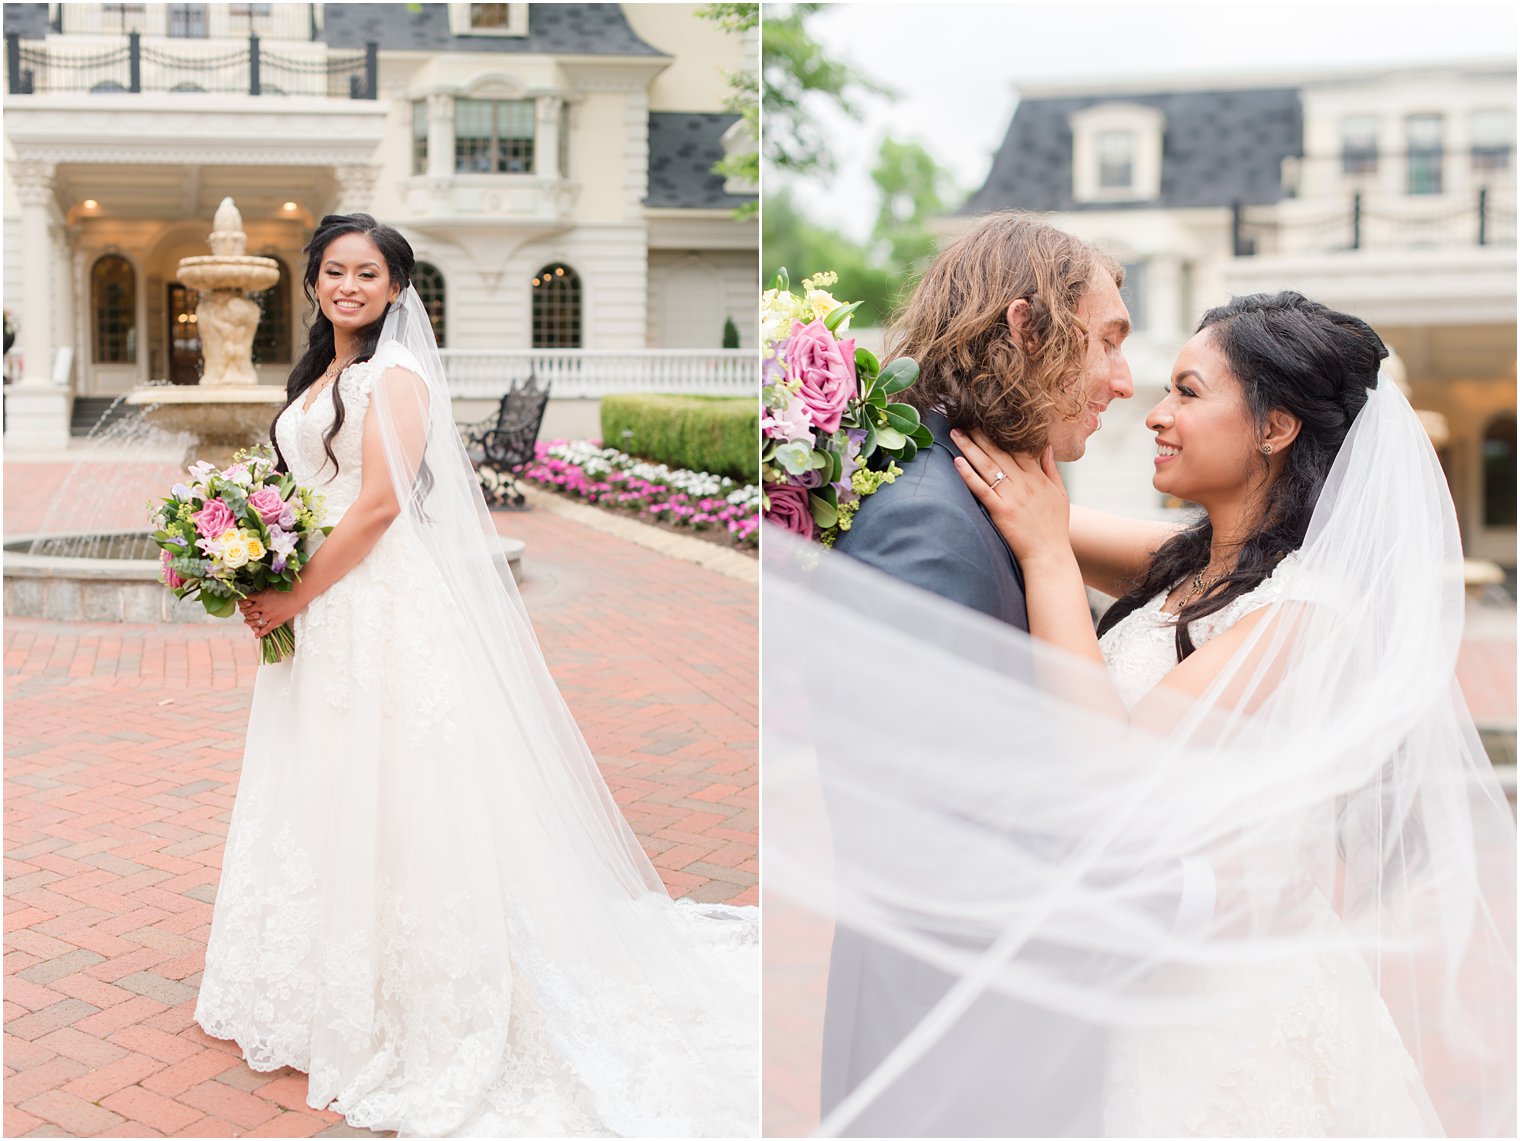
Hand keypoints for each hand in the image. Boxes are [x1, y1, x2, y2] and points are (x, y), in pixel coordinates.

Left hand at [238, 588, 303, 638]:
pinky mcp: (276, 620)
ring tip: (248, 622)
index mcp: (259, 596)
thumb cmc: (286, 588)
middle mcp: (261, 606)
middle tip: (245, 613)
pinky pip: (266, 629)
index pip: (244, 600)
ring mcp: (268, 614)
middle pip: (247, 611)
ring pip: (254, 621)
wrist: (298, 593)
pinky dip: (261, 633)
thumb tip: (257, 594)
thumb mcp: (270, 587)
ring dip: (250, 622)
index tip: (242, 603)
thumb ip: (262, 592)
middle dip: (245, 612)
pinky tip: (257, 635)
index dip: (242, 602)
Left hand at [951, 428, 1072, 565]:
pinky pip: (982, 489)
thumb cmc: (1054, 527)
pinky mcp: (1001, 511)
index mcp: (1037, 478)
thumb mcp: (1060, 494)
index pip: (1017, 448)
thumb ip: (1051, 469)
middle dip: (980, 435)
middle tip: (964, 418)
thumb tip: (1046, 446)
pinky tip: (957, 461)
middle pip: (999, 452)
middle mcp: (1024, 483)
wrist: (1049, 555)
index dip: (1001, 433)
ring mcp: (1012, 496)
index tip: (987, 421)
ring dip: (970, 448)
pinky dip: (969, 475)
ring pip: (988, 466)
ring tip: (956, 433)